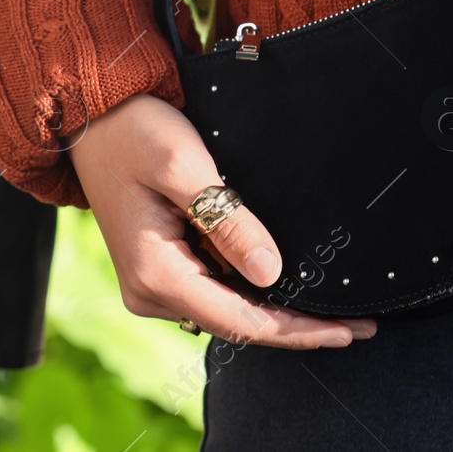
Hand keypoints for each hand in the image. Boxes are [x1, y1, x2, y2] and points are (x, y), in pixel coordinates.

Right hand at [69, 93, 374, 348]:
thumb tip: (270, 273)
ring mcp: (155, 283)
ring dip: (280, 312)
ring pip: (230, 310)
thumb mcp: (185, 169)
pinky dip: (257, 294)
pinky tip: (292, 288)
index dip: (296, 332)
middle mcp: (152, 291)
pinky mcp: (163, 267)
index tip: (345, 332)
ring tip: (336, 311)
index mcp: (156, 275)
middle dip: (297, 327)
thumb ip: (229, 222)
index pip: (240, 322)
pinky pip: (217, 290)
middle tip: (358, 327)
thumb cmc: (135, 135)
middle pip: (239, 324)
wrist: (94, 119)